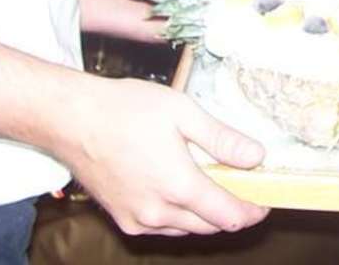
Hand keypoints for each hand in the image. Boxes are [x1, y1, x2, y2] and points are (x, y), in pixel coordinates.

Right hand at [57, 75, 269, 236]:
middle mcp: (158, 212)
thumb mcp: (184, 113)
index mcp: (178, 186)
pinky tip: (183, 191)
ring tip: (217, 186)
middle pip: (210, 226)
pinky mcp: (121, 217)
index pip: (229, 215)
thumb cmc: (126, 110)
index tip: (267, 199)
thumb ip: (222, 139)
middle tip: (246, 188)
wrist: (72, 119)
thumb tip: (256, 157)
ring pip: (186, 229)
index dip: (253, 210)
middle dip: (233, 211)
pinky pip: (162, 227)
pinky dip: (181, 216)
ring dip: (206, 215)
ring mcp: (137, 219)